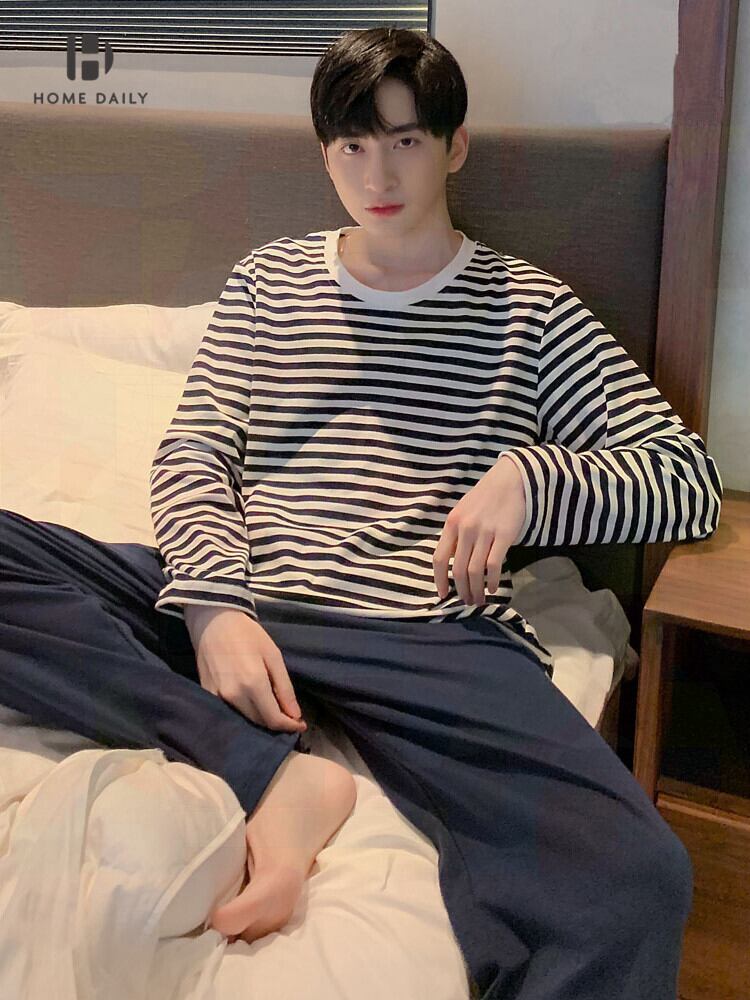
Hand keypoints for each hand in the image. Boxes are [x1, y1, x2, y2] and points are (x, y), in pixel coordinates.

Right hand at [184, 606, 306, 733]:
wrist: (214, 621)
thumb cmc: (248, 635)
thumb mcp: (273, 656)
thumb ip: (284, 688)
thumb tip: (295, 715)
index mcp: (253, 684)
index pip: (273, 719)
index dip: (289, 726)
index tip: (300, 725)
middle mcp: (234, 696)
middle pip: (260, 722)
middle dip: (277, 723)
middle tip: (289, 715)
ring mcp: (218, 697)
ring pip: (245, 719)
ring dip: (261, 719)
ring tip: (273, 710)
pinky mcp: (207, 694)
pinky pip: (230, 712)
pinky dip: (245, 712)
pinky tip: (253, 704)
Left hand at [433, 456, 525, 606]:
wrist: (511, 479)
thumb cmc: (485, 497)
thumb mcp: (463, 511)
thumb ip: (457, 535)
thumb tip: (454, 562)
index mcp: (452, 523)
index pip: (438, 558)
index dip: (439, 580)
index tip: (443, 595)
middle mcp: (465, 529)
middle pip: (457, 569)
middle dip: (461, 590)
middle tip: (467, 602)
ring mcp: (484, 532)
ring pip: (474, 571)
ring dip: (476, 590)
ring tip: (479, 599)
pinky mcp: (503, 535)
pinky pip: (493, 565)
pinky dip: (492, 580)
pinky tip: (493, 588)